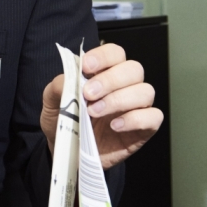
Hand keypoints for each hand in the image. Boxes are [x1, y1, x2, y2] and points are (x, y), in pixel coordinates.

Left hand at [40, 43, 161, 169]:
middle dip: (111, 80)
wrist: (68, 153)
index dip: (103, 56)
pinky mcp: (144, 128)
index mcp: (105, 73)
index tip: (86, 67)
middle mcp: (125, 86)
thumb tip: (67, 79)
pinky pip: (153, 117)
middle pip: (133, 69)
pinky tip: (114, 126)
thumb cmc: (66, 122)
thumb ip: (58, 87)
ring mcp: (137, 107)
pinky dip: (135, 119)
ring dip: (119, 100)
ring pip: (145, 91)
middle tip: (89, 94)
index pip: (115, 53)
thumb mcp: (53, 103)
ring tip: (95, 112)